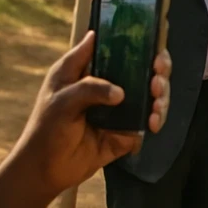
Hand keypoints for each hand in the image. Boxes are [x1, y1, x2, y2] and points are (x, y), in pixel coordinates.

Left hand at [13, 32, 170, 199]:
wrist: (46, 169)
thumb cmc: (45, 128)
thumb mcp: (61, 101)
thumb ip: (89, 89)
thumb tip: (121, 92)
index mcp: (88, 69)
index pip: (114, 45)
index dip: (136, 38)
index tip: (153, 41)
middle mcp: (107, 84)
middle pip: (142, 67)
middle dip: (158, 69)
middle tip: (158, 75)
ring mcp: (120, 107)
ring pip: (151, 93)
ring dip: (161, 94)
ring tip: (157, 102)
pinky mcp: (127, 129)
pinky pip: (149, 120)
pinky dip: (156, 118)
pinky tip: (153, 122)